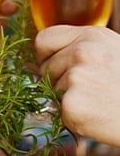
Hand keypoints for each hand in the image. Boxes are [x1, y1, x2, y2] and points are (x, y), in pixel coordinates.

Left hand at [35, 25, 119, 145]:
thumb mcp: (112, 51)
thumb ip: (81, 47)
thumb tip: (43, 60)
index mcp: (91, 35)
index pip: (44, 40)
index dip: (46, 56)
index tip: (56, 67)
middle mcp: (82, 51)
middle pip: (44, 68)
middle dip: (59, 81)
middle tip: (91, 92)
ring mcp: (77, 76)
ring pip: (52, 91)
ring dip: (70, 101)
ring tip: (101, 103)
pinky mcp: (73, 104)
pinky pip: (60, 112)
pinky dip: (75, 120)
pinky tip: (100, 118)